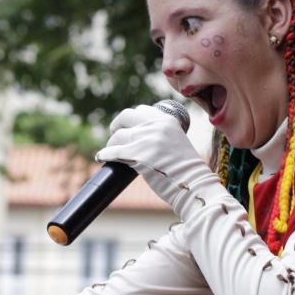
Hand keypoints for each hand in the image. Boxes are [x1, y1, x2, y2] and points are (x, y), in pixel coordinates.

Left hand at [95, 104, 217, 210]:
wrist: (192, 184)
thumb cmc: (185, 170)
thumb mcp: (176, 141)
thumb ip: (161, 135)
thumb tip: (139, 137)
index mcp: (167, 120)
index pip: (141, 110)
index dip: (130, 119)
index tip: (127, 127)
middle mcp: (156, 125)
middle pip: (126, 116)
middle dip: (117, 125)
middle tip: (114, 135)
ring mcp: (146, 139)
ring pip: (118, 135)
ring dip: (111, 144)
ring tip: (110, 152)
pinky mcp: (138, 155)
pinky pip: (114, 151)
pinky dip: (105, 154)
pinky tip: (101, 157)